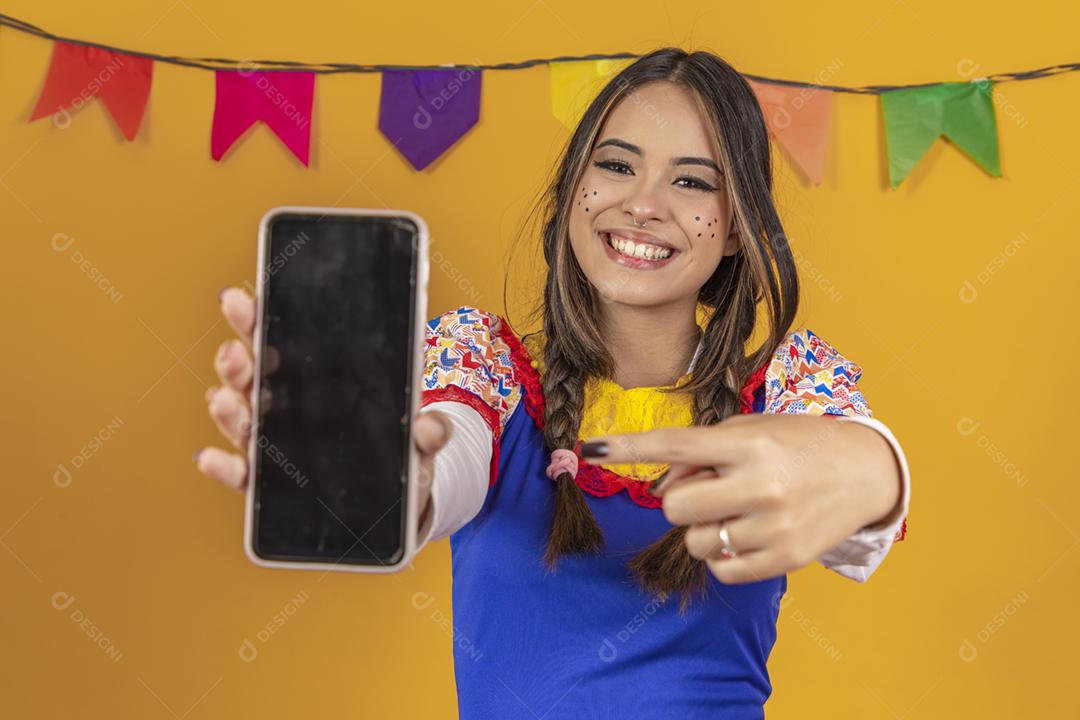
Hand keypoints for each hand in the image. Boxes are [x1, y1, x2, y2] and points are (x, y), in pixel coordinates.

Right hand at [194, 286, 453, 524]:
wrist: (399, 499)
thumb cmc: (399, 448)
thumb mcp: (419, 434)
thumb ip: (428, 430)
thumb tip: (431, 428)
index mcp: (314, 377)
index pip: (278, 339)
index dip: (256, 318)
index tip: (243, 300)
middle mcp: (284, 405)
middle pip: (251, 375)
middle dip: (237, 360)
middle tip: (237, 351)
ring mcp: (273, 442)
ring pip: (241, 420)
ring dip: (228, 408)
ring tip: (228, 399)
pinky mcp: (269, 483)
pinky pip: (242, 474)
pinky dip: (224, 466)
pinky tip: (213, 458)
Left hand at [580, 413, 900, 583]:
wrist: (863, 472)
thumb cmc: (796, 444)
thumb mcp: (750, 429)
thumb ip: (699, 452)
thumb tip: (661, 486)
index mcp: (747, 444)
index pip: (674, 444)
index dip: (627, 447)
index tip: (588, 448)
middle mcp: (759, 484)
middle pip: (673, 506)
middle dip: (680, 499)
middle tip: (711, 487)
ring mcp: (773, 526)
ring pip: (693, 541)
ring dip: (704, 527)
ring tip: (738, 508)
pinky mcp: (784, 560)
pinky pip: (720, 568)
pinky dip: (723, 554)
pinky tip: (747, 532)